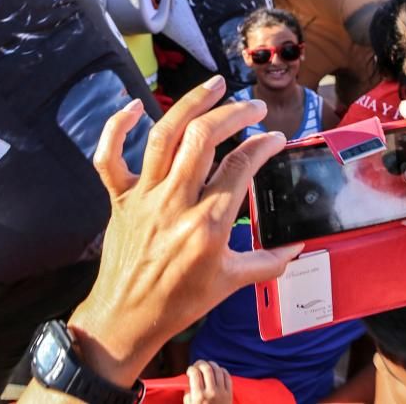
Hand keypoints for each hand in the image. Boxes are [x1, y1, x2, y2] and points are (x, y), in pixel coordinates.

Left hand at [68, 77, 301, 387]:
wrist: (126, 319)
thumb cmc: (177, 303)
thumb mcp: (230, 284)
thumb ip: (267, 262)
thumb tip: (296, 247)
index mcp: (207, 224)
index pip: (240, 167)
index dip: (262, 146)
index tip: (274, 138)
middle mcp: (174, 202)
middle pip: (203, 138)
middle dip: (232, 113)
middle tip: (251, 106)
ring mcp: (144, 197)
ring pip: (163, 136)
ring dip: (189, 104)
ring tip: (212, 85)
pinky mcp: (119, 199)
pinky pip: (109, 157)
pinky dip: (115, 128)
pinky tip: (132, 107)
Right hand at [185, 360, 232, 403]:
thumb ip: (188, 395)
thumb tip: (190, 383)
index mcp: (199, 396)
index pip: (194, 373)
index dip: (190, 369)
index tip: (189, 371)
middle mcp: (211, 393)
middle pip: (206, 367)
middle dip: (200, 363)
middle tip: (197, 366)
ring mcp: (222, 393)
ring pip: (217, 369)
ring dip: (211, 365)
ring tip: (206, 368)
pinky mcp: (230, 394)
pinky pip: (227, 376)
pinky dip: (221, 371)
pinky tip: (216, 373)